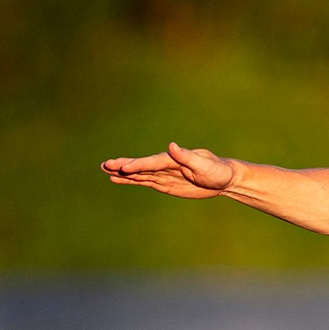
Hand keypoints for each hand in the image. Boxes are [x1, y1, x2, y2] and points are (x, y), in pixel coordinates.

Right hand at [101, 142, 237, 198]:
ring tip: (105, 169)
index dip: (138, 165)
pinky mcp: (164, 183)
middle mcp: (165, 165)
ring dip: (123, 172)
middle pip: (141, 166)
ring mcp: (163, 174)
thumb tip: (171, 146)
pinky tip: (118, 179)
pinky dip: (131, 180)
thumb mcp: (204, 165)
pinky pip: (145, 181)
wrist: (223, 178)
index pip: (153, 162)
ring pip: (139, 173)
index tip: (124, 167)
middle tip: (106, 165)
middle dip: (124, 166)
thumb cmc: (217, 170)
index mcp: (174, 159)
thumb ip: (187, 157)